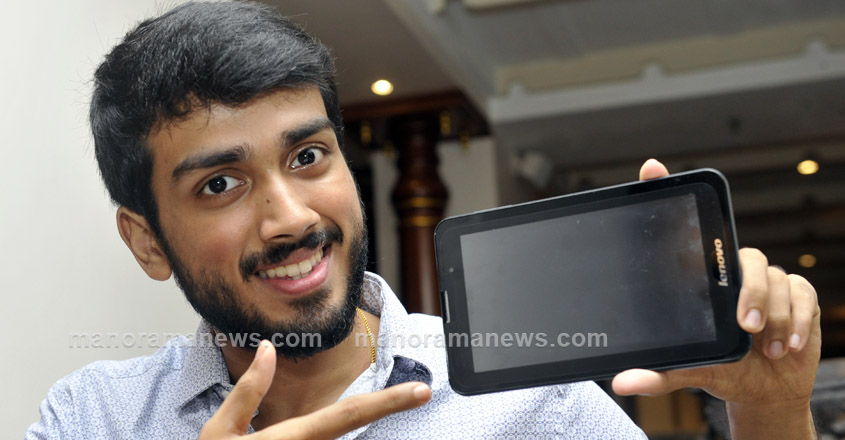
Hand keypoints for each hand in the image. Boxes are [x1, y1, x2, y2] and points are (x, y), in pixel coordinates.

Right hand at [199, 341, 431, 439]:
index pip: (348, 415)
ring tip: (363, 407)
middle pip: (354, 425)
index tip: (419, 390)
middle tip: (422, 391)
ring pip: (338, 438)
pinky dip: (328, 435)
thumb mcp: (219, 430)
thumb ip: (248, 390)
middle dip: (389, 405)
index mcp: (292, 438)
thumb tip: (268, 349)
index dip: (387, 401)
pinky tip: (337, 421)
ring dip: (348, 422)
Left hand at [611, 159, 820, 438]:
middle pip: (743, 255)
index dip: (668, 192)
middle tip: (744, 324)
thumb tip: (622, 383)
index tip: (651, 168)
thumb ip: (657, 375)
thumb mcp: (686, 372)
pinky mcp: (797, 293)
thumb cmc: (721, 367)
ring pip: (774, 277)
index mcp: (699, 279)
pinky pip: (802, 293)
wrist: (763, 389)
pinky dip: (796, 321)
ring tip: (762, 346)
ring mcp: (765, 279)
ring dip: (774, 315)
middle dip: (749, 291)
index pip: (685, 228)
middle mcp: (730, 271)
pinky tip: (785, 345)